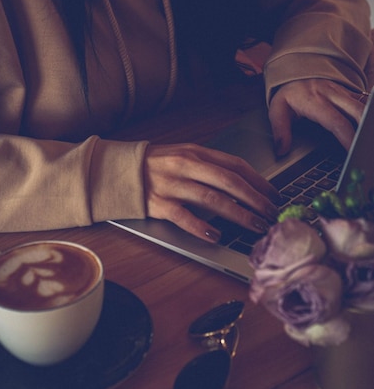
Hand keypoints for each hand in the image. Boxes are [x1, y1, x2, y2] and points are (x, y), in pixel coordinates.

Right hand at [143, 142, 279, 243]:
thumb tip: (241, 183)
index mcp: (195, 152)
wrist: (116, 170)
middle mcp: (186, 166)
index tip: (273, 195)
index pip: (234, 165)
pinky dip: (202, 227)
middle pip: (229, 182)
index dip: (258, 181)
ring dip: (239, 214)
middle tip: (271, 214)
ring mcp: (173, 185)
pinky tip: (216, 236)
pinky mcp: (159, 204)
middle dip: (255, 199)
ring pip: (213, 200)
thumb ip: (207, 165)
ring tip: (255, 226)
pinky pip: (185, 217)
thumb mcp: (181, 155)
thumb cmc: (153, 165)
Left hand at [268, 79, 366, 155]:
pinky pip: (364, 102)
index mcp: (315, 101)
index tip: (353, 152)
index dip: (347, 138)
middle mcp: (332, 95)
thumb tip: (280, 151)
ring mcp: (343, 93)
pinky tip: (368, 128)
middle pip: (358, 111)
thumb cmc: (289, 94)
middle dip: (366, 129)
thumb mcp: (277, 109)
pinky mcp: (350, 93)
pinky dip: (368, 114)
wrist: (296, 72)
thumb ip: (280, 131)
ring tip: (368, 139)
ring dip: (368, 122)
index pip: (336, 122)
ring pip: (364, 106)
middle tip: (365, 147)